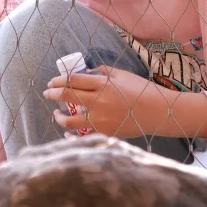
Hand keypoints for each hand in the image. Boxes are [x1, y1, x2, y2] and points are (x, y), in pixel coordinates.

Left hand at [43, 66, 174, 137]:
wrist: (160, 112)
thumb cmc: (142, 90)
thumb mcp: (122, 75)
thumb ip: (101, 72)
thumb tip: (83, 73)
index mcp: (104, 85)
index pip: (73, 81)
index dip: (59, 81)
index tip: (52, 82)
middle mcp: (100, 102)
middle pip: (68, 97)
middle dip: (53, 94)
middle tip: (47, 93)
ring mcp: (101, 119)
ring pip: (70, 121)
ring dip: (59, 117)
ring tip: (56, 114)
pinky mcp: (105, 132)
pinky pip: (83, 135)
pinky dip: (72, 134)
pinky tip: (67, 132)